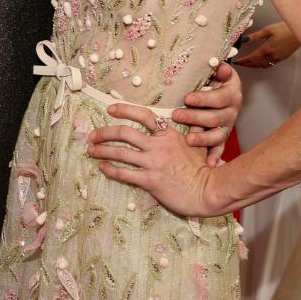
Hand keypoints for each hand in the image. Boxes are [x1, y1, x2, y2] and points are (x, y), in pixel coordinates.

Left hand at [87, 106, 220, 217]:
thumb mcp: (194, 145)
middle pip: (124, 133)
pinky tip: (103, 167)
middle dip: (104, 133)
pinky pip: (124, 174)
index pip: (143, 115)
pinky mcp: (150, 181)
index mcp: (168, 134)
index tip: (109, 109)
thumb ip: (182, 135)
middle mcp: (158, 146)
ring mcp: (153, 163)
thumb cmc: (203, 169)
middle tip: (92, 136)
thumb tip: (179, 126)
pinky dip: (110, 170)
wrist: (209, 190)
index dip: (124, 110)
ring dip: (102, 150)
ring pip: (120, 153)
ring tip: (91, 151)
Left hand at [171, 62, 241, 165]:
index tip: (187, 98)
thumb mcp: (217, 71)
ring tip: (188, 139)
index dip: (203, 99)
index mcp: (231, 94)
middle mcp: (231, 112)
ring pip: (217, 135)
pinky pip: (219, 149)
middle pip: (215, 118)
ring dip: (203, 138)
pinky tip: (208, 164)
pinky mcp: (221, 138)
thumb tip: (219, 65)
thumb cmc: (214, 80)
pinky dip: (214, 157)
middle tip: (176, 115)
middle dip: (195, 117)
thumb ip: (219, 69)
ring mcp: (226, 127)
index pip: (219, 98)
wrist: (222, 91)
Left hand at [233, 21, 298, 68]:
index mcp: (267, 48)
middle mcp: (272, 56)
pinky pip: (270, 65)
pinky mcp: (282, 58)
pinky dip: (262, 65)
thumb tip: (244, 40)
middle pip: (256, 64)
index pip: (251, 58)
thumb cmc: (284, 28)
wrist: (299, 32)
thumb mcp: (268, 29)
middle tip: (240, 64)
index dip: (243, 61)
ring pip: (263, 66)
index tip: (236, 62)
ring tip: (247, 64)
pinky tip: (259, 62)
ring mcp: (278, 58)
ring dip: (254, 66)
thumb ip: (256, 36)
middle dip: (247, 65)